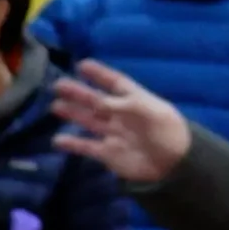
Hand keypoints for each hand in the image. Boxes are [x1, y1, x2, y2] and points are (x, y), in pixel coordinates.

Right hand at [51, 60, 192, 183]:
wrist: (173, 164)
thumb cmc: (167, 131)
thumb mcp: (149, 111)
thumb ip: (122, 105)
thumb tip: (97, 101)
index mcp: (135, 101)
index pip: (115, 83)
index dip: (100, 74)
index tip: (82, 65)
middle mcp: (121, 115)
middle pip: (96, 101)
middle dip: (78, 93)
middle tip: (58, 85)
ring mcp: (113, 135)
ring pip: (89, 121)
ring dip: (72, 113)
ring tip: (55, 106)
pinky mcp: (107, 154)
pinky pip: (86, 147)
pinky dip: (72, 144)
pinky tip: (57, 140)